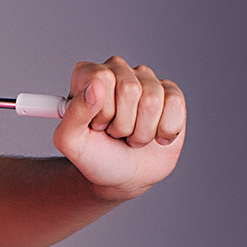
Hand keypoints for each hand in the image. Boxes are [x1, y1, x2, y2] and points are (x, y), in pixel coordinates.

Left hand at [54, 55, 185, 200]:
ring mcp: (145, 79)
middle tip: (115, 134)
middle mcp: (117, 70)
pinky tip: (155, 135)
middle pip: (129, 90)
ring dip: (142, 131)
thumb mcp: (71, 141)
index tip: (97, 126)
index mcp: (88, 75)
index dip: (102, 112)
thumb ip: (74, 112)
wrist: (122, 176)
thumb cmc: (94, 156)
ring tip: (131, 136)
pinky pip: (175, 103)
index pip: (102, 79)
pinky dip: (165, 130)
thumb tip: (96, 85)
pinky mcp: (170, 92)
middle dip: (123, 125)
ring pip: (153, 100)